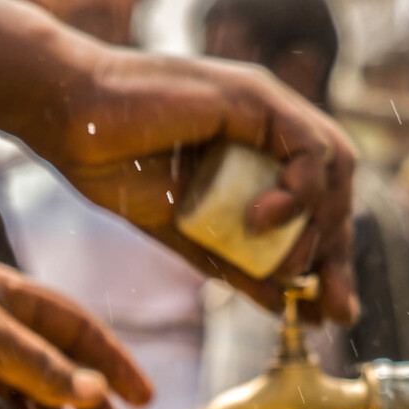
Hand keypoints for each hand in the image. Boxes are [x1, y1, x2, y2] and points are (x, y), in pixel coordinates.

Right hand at [20, 44, 360, 322]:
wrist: (68, 120)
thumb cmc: (111, 164)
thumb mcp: (185, 232)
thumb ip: (232, 262)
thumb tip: (282, 302)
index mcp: (258, 152)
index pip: (319, 204)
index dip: (330, 257)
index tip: (331, 311)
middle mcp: (271, 126)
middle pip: (337, 186)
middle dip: (339, 251)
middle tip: (332, 306)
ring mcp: (266, 107)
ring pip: (333, 166)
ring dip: (320, 226)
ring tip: (287, 265)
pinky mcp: (255, 97)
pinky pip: (308, 146)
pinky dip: (298, 191)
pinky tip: (262, 220)